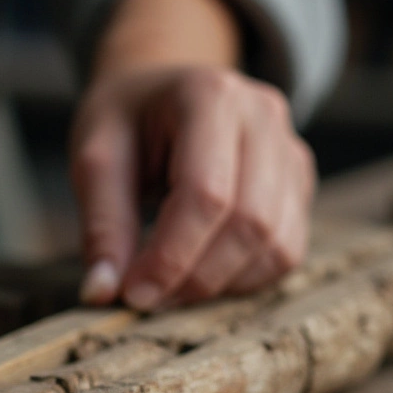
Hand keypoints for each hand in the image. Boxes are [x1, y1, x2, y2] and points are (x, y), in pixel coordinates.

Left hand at [71, 66, 316, 310]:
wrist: (158, 93)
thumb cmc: (124, 121)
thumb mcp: (95, 159)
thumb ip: (102, 225)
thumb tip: (102, 293)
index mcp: (210, 96)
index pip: (206, 194)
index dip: (172, 256)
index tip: (133, 294)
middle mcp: (264, 117)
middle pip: (251, 222)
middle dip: (196, 276)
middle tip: (147, 299)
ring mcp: (290, 151)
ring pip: (277, 243)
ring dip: (221, 283)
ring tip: (168, 289)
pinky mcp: (297, 184)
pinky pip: (286, 250)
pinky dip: (244, 279)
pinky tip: (200, 276)